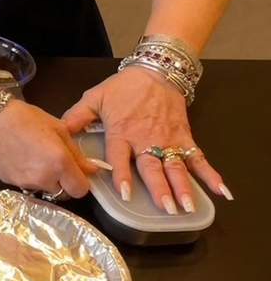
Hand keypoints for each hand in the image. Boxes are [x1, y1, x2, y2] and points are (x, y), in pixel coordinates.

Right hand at [0, 99, 97, 198]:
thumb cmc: (26, 118)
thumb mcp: (58, 129)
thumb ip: (77, 153)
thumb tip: (91, 169)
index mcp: (60, 163)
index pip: (80, 190)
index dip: (80, 182)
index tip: (76, 171)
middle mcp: (44, 178)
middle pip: (62, 192)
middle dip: (63, 181)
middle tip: (55, 163)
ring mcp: (25, 183)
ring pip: (44, 189)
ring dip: (45, 179)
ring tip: (35, 158)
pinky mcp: (10, 182)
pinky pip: (27, 185)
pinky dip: (28, 176)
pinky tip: (22, 159)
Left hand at [63, 66, 229, 214]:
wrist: (155, 72)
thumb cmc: (123, 88)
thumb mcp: (94, 98)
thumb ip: (76, 117)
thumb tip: (58, 131)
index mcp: (122, 132)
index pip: (121, 157)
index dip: (122, 175)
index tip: (126, 193)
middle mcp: (146, 140)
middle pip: (153, 166)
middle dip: (160, 188)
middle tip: (165, 208)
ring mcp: (168, 140)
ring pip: (176, 166)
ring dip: (183, 187)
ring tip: (187, 207)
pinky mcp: (184, 137)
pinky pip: (199, 158)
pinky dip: (211, 174)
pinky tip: (222, 191)